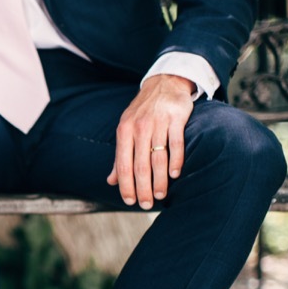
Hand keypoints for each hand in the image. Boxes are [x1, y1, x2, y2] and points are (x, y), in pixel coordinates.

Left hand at [108, 74, 193, 208]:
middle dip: (143, 188)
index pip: (123, 165)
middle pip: (140, 165)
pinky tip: (175, 175)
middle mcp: (139, 127)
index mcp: (124, 132)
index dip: (126, 185)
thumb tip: (111, 181)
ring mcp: (159, 122)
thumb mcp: (126, 130)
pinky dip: (176, 161)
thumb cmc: (142, 113)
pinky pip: (176, 143)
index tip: (130, 201)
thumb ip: (120, 156)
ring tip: (161, 195)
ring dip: (160, 180)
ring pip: (158, 158)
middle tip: (147, 205)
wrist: (164, 83)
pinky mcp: (177, 118)